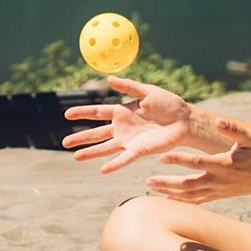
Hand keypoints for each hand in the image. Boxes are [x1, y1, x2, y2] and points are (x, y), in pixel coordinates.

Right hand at [61, 76, 190, 172]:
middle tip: (64, 142)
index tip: (66, 114)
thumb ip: (128, 86)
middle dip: (80, 137)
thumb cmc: (169, 104)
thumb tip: (108, 80)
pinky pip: (125, 158)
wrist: (186, 120)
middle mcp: (122, 127)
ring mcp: (130, 140)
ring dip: (91, 152)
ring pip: (105, 148)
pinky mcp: (140, 150)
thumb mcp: (147, 90)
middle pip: (96, 133)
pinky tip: (103, 170)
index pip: (97, 112)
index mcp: (122, 111)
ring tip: (75, 157)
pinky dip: (114, 164)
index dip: (82, 113)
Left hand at [145, 117, 250, 203]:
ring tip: (151, 188)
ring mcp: (219, 190)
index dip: (179, 160)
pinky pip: (198, 201)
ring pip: (190, 195)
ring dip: (170, 192)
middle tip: (148, 180)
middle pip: (188, 184)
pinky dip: (182, 201)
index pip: (197, 163)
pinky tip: (168, 199)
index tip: (161, 157)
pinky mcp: (220, 195)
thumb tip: (218, 120)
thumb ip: (234, 129)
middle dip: (167, 183)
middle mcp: (219, 180)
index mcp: (224, 165)